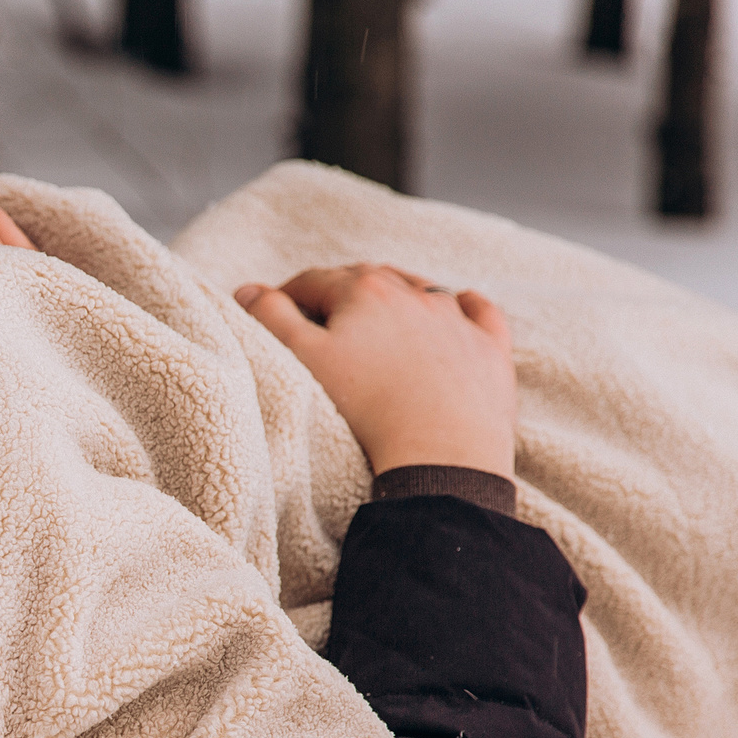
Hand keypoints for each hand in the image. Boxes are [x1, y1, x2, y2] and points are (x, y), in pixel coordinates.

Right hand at [233, 264, 516, 478]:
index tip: (273, 314)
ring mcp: (457, 319)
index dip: (286, 297)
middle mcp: (414, 293)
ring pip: (421, 291)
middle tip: (319, 318)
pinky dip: (465, 306)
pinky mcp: (490, 348)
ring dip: (396, 297)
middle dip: (339, 293)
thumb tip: (248, 290)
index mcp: (364, 290)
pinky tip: (459, 307)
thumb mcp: (302, 361)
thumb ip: (270, 318)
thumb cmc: (366, 411)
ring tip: (377, 319)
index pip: (313, 282)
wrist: (441, 457)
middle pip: (366, 280)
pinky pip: (479, 312)